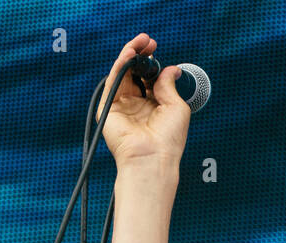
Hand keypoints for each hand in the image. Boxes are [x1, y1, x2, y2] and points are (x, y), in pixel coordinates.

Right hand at [99, 33, 190, 169]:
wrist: (153, 157)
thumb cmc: (168, 140)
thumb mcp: (177, 107)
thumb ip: (169, 85)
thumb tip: (171, 69)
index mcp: (153, 106)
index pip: (148, 78)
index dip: (151, 62)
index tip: (155, 48)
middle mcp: (136, 104)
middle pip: (134, 72)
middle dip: (140, 54)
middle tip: (147, 41)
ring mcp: (122, 105)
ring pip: (122, 74)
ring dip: (130, 55)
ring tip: (139, 43)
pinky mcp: (108, 107)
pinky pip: (113, 81)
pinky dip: (120, 66)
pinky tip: (129, 55)